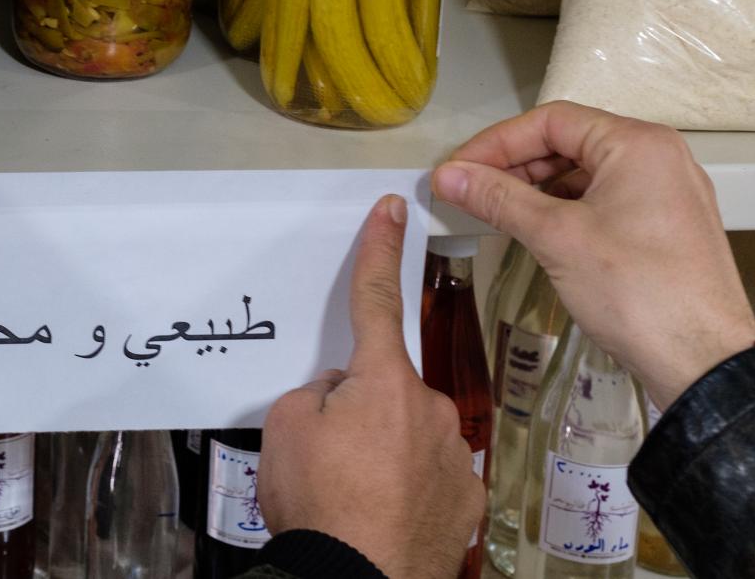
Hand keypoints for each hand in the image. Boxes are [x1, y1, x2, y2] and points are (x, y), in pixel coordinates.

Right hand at [260, 196, 482, 578]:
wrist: (356, 578)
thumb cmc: (320, 504)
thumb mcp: (287, 426)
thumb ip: (317, 393)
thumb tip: (340, 398)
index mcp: (381, 381)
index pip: (377, 300)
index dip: (379, 251)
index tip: (390, 212)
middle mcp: (427, 410)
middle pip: (384, 389)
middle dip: (358, 410)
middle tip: (329, 455)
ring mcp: (453, 455)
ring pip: (406, 436)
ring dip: (381, 454)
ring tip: (352, 493)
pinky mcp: (466, 498)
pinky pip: (428, 478)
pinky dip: (405, 490)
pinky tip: (381, 513)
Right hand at [432, 101, 754, 408]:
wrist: (701, 361)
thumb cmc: (642, 294)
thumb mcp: (556, 237)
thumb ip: (498, 198)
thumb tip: (451, 176)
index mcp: (638, 145)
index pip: (551, 121)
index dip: (496, 143)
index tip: (459, 169)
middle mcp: (658, 159)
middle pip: (569, 143)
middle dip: (513, 166)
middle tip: (469, 192)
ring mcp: (665, 194)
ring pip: (585, 174)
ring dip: (536, 189)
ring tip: (495, 213)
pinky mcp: (664, 227)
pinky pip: (604, 200)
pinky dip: (564, 210)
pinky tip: (535, 231)